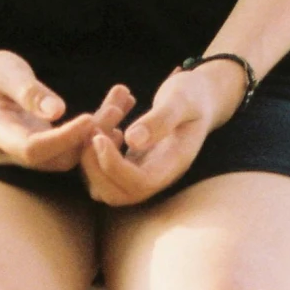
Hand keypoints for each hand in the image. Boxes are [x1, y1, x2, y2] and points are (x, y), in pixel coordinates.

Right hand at [0, 50, 132, 171]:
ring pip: (67, 156)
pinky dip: (92, 132)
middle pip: (55, 158)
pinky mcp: (42, 150)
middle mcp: (11, 153)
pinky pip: (70, 148)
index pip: (33, 149)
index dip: (63, 138)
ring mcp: (27, 155)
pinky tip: (114, 111)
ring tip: (122, 106)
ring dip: (96, 135)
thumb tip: (57, 111)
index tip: (90, 118)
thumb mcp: (7, 72)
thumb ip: (29, 92)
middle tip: (116, 110)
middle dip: (88, 137)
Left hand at [80, 61, 242, 206]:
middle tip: (90, 131)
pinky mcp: (129, 165)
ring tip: (97, 122)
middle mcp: (155, 176)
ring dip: (90, 158)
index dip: (113, 166)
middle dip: (94, 168)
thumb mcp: (181, 99)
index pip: (138, 183)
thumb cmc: (193, 94)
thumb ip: (160, 119)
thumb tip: (132, 140)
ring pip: (102, 186)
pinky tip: (105, 123)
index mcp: (172, 165)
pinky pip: (101, 171)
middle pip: (115, 195)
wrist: (199, 98)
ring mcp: (141, 173)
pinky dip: (93, 151)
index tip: (98, 136)